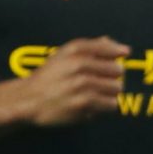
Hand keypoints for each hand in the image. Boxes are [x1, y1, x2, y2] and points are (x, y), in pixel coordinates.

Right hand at [10, 37, 127, 125]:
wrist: (28, 100)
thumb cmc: (50, 76)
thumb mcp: (65, 54)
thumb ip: (92, 47)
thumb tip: (119, 47)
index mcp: (74, 51)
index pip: (108, 48)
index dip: (119, 51)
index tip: (124, 53)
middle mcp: (78, 65)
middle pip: (118, 70)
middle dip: (114, 76)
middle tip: (104, 80)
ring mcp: (81, 85)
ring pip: (116, 88)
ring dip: (111, 93)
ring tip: (99, 94)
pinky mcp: (82, 104)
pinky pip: (110, 105)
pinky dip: (106, 106)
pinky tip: (95, 105)